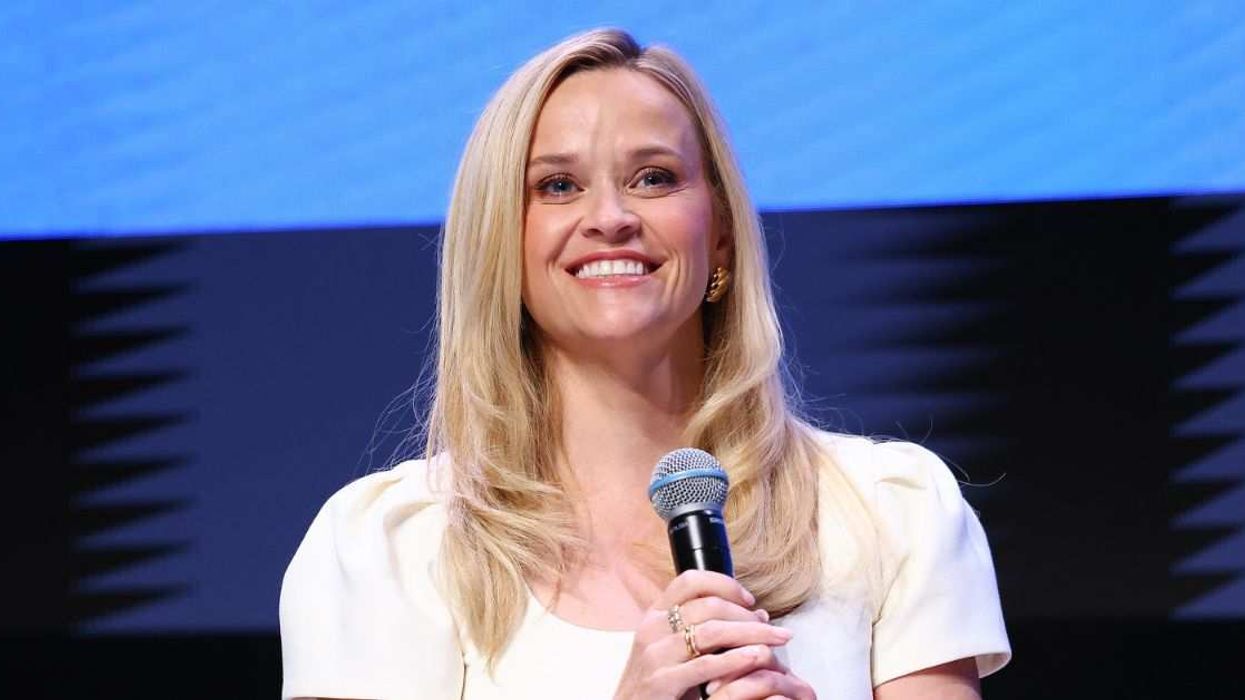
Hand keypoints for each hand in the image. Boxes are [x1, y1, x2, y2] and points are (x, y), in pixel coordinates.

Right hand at [612, 570, 794, 699]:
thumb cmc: (659, 681)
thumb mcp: (674, 648)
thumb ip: (707, 629)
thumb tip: (756, 614)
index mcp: (655, 615)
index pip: (690, 581)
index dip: (724, 584)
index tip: (749, 599)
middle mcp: (652, 629)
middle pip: (709, 606)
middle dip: (747, 614)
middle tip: (773, 628)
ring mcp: (655, 655)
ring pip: (711, 631)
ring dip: (749, 633)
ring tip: (775, 640)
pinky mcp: (662, 681)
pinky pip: (705, 664)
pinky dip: (735, 659)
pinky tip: (755, 658)